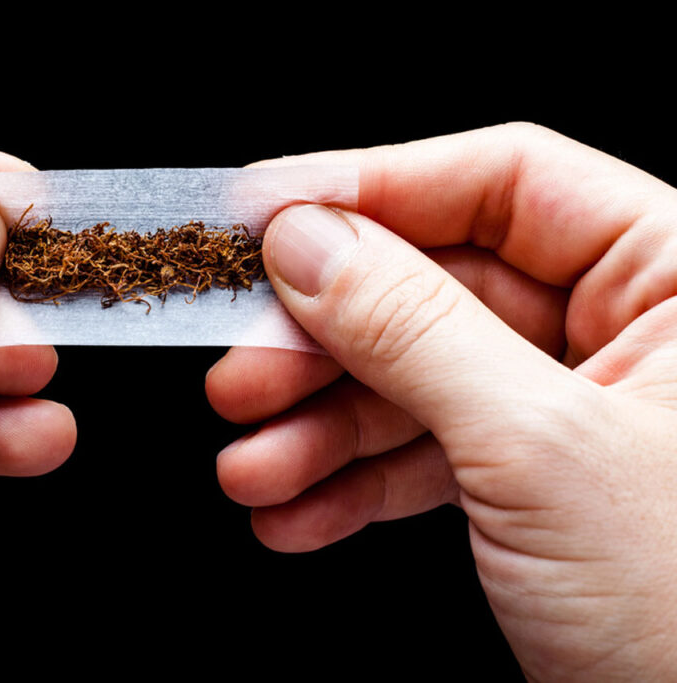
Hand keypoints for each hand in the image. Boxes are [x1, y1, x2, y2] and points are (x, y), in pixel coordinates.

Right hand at [207, 123, 676, 678]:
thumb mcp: (536, 451)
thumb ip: (413, 330)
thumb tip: (306, 243)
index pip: (503, 182)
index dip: (372, 188)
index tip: (266, 214)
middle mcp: (628, 330)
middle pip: (436, 287)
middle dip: (323, 344)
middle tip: (241, 372)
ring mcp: (575, 408)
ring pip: (415, 379)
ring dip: (319, 429)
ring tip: (250, 470)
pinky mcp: (534, 480)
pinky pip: (426, 455)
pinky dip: (353, 484)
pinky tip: (294, 511)